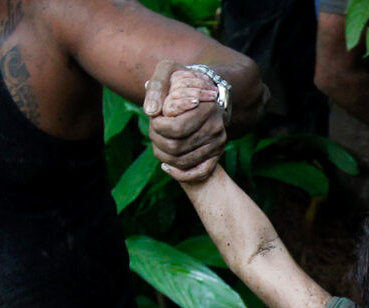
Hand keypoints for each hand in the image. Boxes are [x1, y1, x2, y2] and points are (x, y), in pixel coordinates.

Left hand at [145, 60, 226, 181]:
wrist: (205, 90)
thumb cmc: (182, 80)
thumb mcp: (168, 71)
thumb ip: (157, 87)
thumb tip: (151, 111)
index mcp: (207, 107)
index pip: (176, 128)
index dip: (157, 127)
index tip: (154, 118)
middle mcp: (216, 127)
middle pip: (177, 147)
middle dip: (157, 141)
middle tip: (153, 130)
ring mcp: (218, 143)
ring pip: (183, 161)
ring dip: (163, 156)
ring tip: (157, 143)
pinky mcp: (216, 154)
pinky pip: (198, 173)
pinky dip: (179, 174)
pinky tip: (166, 166)